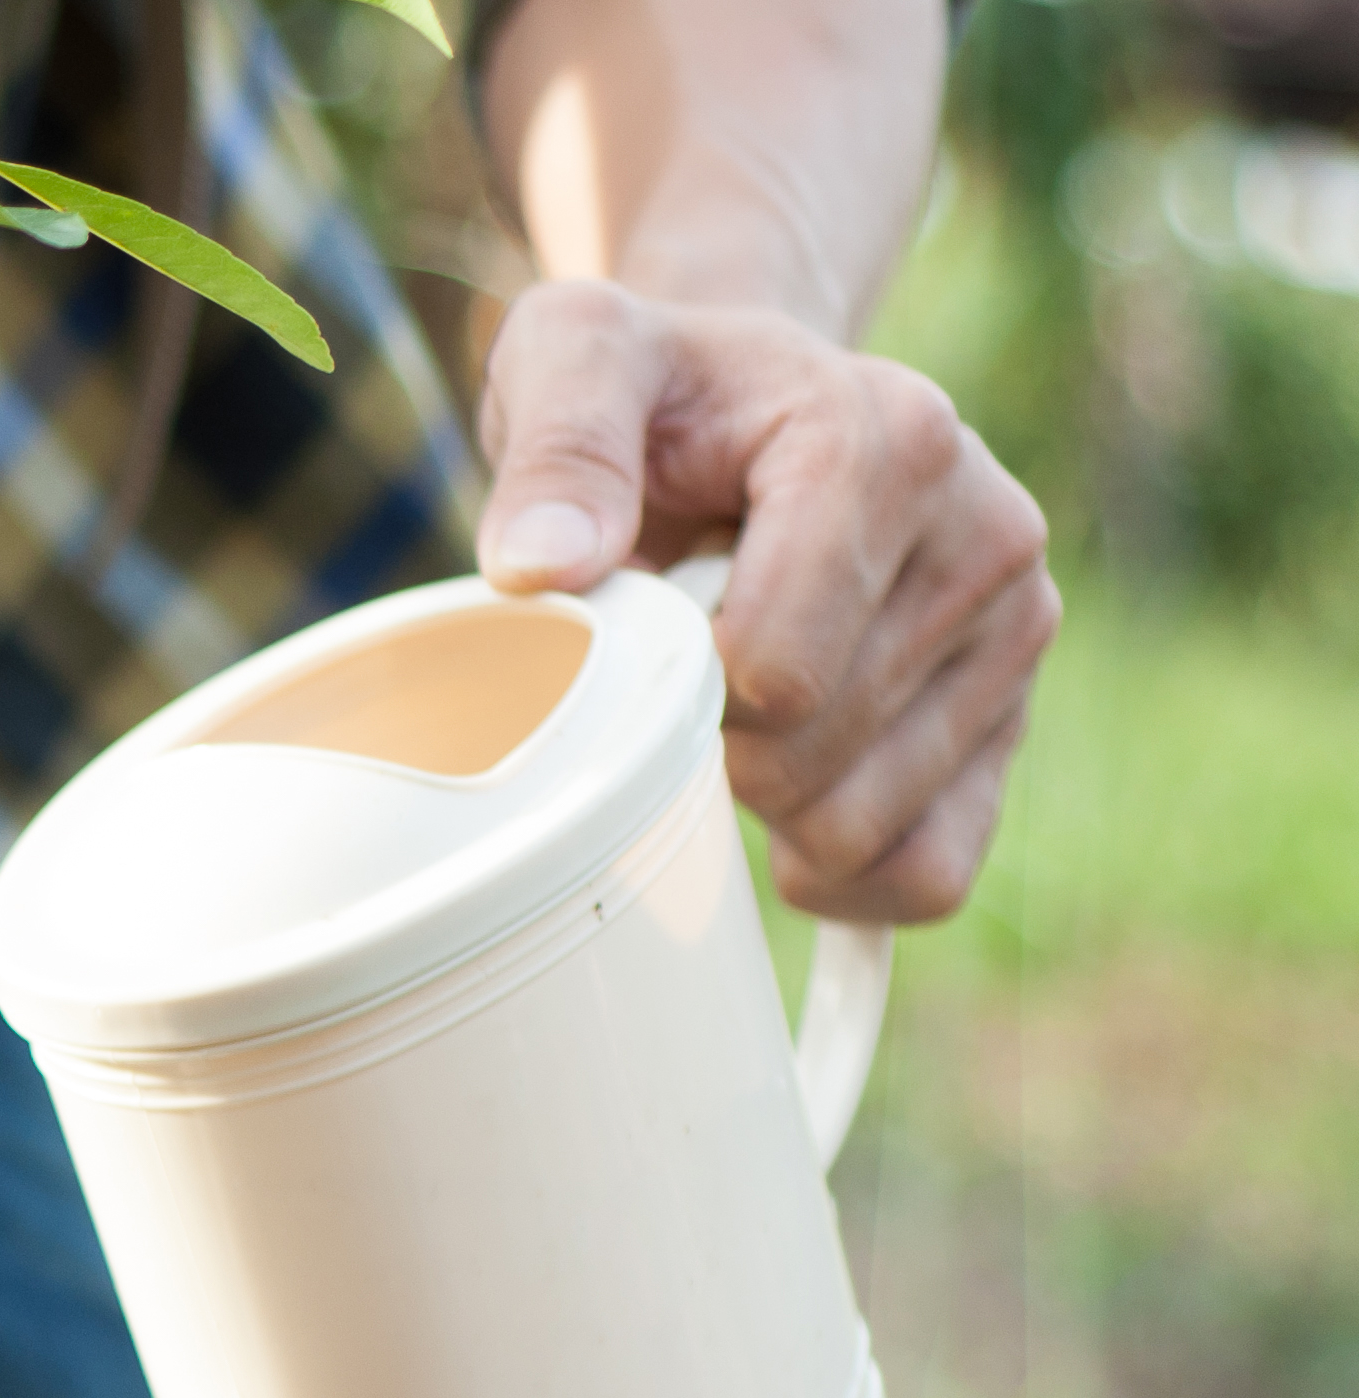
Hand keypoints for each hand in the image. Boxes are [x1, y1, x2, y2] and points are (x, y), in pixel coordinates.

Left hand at [475, 280, 1058, 925]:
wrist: (741, 403)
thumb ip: (556, 444)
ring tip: (735, 709)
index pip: (777, 673)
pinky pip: (929, 874)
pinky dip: (839, 879)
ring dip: (762, 810)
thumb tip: (540, 566)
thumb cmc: (656, 391)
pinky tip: (783, 819)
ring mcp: (1017, 631)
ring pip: (861, 829)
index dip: (677, 692)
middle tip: (685, 665)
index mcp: (892, 442)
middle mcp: (988, 534)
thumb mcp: (577, 358)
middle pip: (810, 759)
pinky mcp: (1014, 716)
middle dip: (710, 746)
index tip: (651, 626)